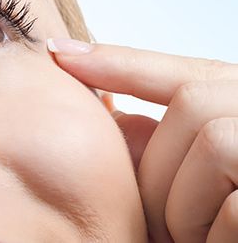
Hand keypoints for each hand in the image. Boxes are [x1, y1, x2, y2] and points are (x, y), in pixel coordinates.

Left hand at [47, 38, 237, 242]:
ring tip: (201, 238)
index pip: (179, 70)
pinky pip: (236, 204)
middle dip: (160, 169)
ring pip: (213, 147)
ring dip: (187, 208)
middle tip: (163, 222)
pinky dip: (217, 234)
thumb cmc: (235, 204)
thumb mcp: (212, 169)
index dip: (116, 60)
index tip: (59, 53)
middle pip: (191, 105)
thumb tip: (110, 117)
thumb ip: (172, 139)